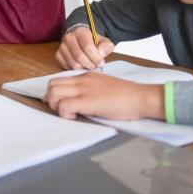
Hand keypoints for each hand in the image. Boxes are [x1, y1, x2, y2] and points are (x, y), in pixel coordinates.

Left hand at [43, 73, 163, 120]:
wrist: (141, 97)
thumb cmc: (127, 96)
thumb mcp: (104, 88)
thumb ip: (90, 91)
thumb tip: (78, 103)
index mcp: (86, 77)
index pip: (59, 80)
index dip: (55, 94)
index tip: (61, 104)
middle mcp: (82, 80)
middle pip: (52, 85)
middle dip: (51, 100)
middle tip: (63, 110)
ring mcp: (84, 90)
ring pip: (54, 93)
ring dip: (56, 106)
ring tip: (69, 114)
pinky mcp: (89, 101)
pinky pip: (64, 106)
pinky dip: (65, 114)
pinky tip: (77, 116)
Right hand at [56, 26, 114, 69]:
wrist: (81, 39)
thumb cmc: (93, 42)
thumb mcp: (104, 41)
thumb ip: (106, 46)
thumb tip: (101, 53)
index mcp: (81, 31)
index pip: (87, 46)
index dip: (95, 57)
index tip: (101, 63)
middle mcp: (69, 37)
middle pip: (79, 56)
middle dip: (90, 64)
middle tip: (96, 66)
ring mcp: (62, 46)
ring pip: (73, 63)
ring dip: (83, 68)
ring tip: (89, 66)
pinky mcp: (58, 54)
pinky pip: (66, 66)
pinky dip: (75, 69)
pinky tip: (81, 66)